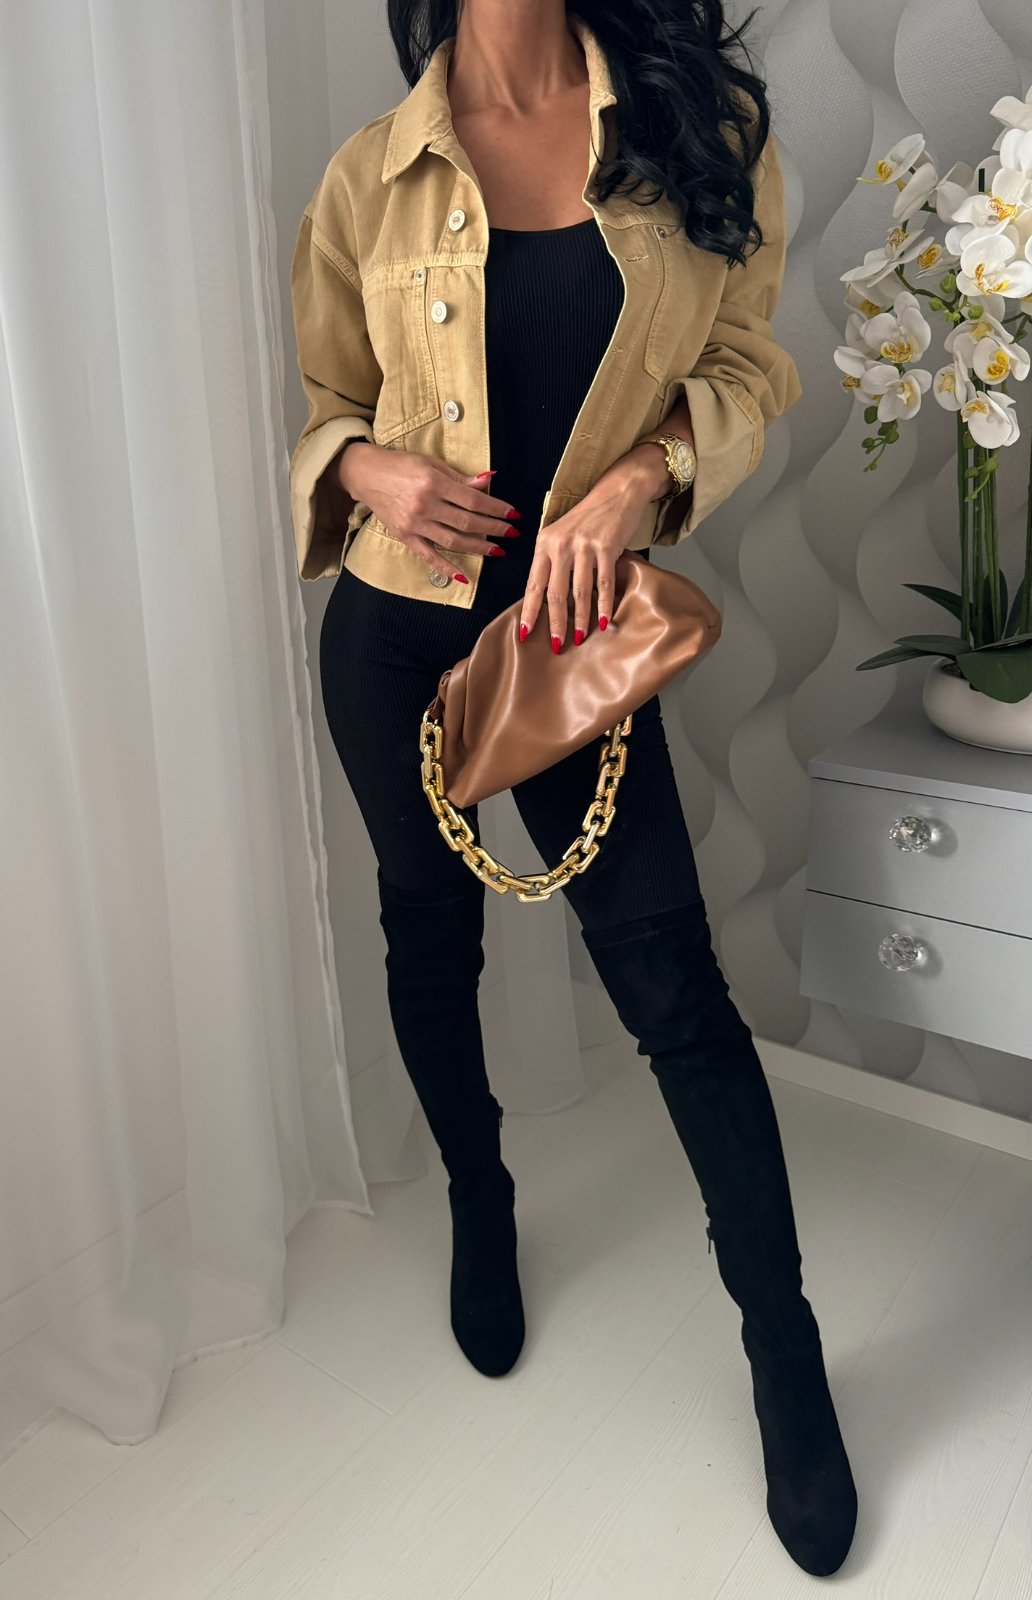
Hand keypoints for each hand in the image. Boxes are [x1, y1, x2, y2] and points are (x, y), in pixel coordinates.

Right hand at [330, 442, 518, 583]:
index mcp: (434, 483)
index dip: (496, 508)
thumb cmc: (402, 465)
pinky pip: (429, 556)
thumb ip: (460, 477)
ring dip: (478, 548)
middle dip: (493, 529)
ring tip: (497, 551)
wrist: (366, 474)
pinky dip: (447, 568)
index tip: (513, 513)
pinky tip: (464, 576)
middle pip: (467, 522)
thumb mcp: (432, 464)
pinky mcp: (405, 536)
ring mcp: (415, 524)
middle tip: (512, 533)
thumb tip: (489, 481)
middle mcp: (425, 505)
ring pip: (453, 541)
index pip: (474, 499)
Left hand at [518, 447, 671, 648]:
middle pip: (554, 593)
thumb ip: (553, 562)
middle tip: (555, 646)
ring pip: (579, 592)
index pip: (533, 584)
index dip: (529, 611)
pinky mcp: (606, 547)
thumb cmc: (588, 518)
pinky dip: (604, 605)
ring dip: (579, 619)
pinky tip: (605, 622)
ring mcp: (583, 546)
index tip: (525, 633)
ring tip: (578, 639)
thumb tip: (547, 600)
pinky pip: (603, 583)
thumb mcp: (562, 535)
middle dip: (554, 623)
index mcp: (544, 543)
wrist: (617, 491)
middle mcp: (560, 544)